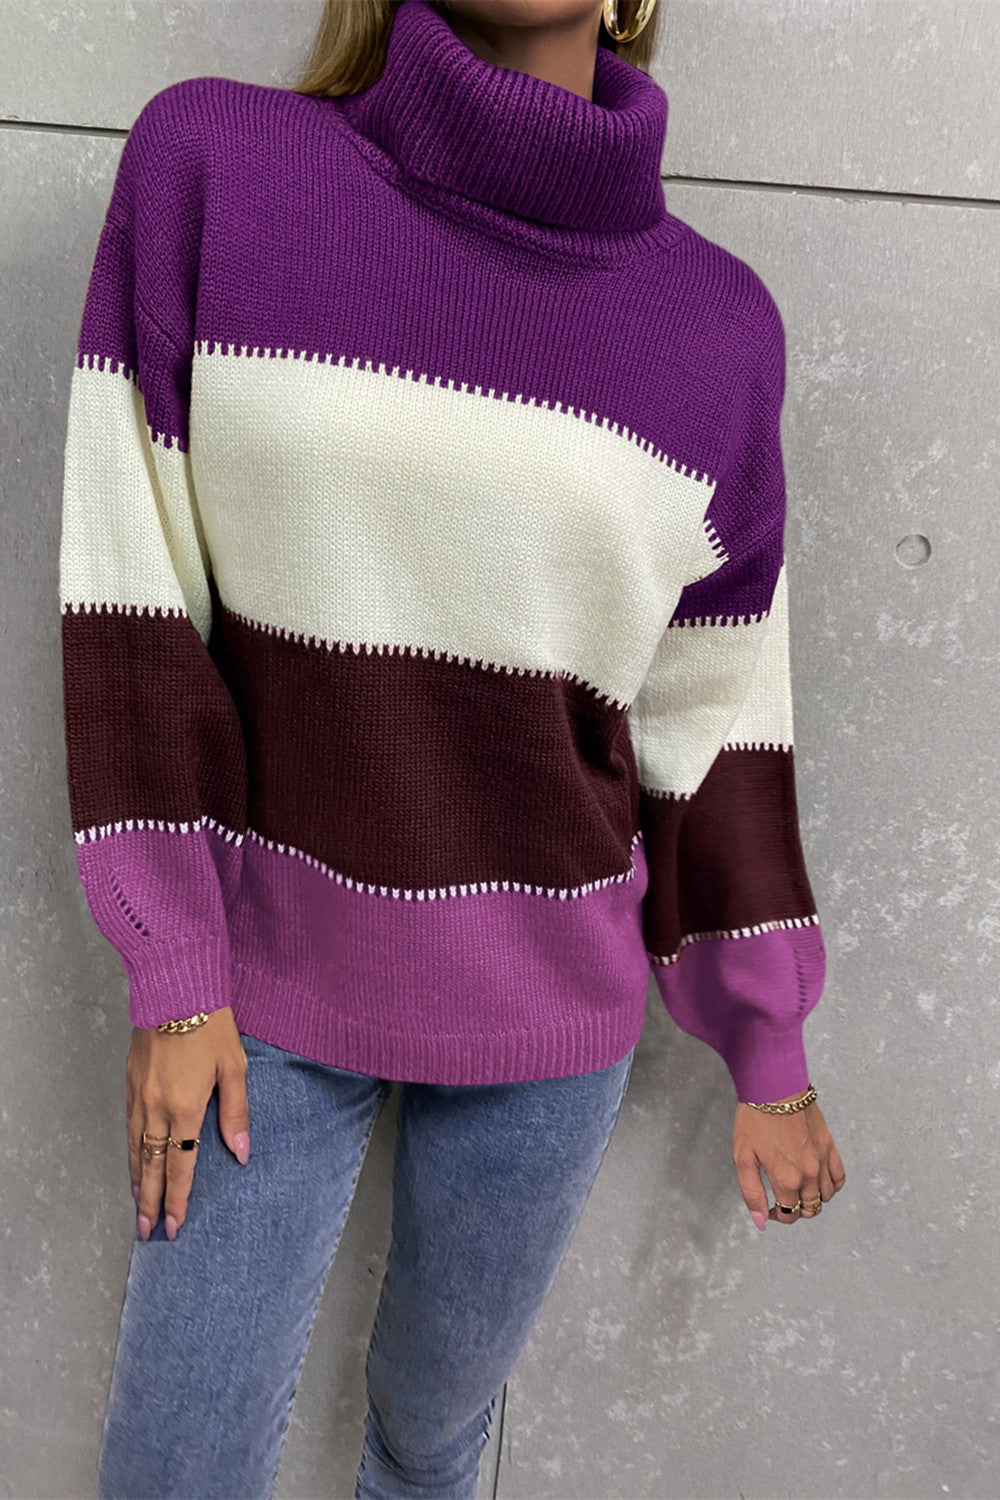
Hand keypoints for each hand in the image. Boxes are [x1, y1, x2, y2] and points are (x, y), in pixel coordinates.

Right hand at [126, 1005, 249, 1240]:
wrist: (176, 989)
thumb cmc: (211, 1026)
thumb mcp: (235, 1068)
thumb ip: (236, 1113)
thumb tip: (241, 1153)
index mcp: (186, 1107)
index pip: (180, 1164)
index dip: (177, 1198)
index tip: (174, 1224)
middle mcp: (157, 1107)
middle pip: (151, 1165)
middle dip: (150, 1201)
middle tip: (148, 1231)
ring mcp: (139, 1095)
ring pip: (135, 1148)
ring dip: (136, 1179)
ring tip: (138, 1204)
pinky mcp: (130, 1081)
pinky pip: (128, 1126)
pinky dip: (130, 1150)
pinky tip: (134, 1159)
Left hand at [733, 1092, 845, 1229]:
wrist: (774, 1086)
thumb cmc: (755, 1119)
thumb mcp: (744, 1158)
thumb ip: (752, 1193)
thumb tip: (761, 1222)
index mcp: (786, 1179)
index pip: (789, 1215)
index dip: (776, 1216)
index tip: (768, 1206)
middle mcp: (809, 1174)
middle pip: (810, 1209)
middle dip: (794, 1209)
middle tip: (780, 1197)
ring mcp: (822, 1160)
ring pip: (825, 1197)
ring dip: (812, 1198)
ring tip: (796, 1187)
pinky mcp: (830, 1146)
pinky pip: (839, 1178)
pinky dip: (831, 1186)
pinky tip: (817, 1180)